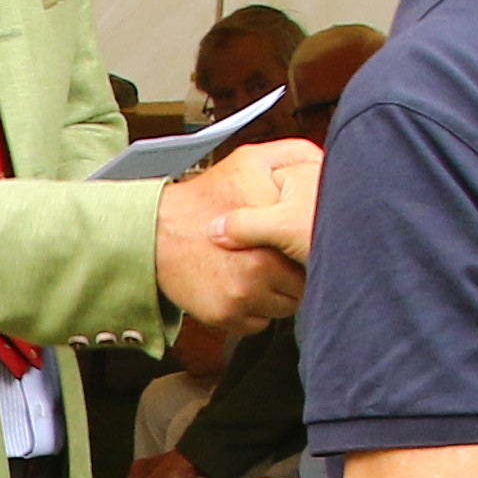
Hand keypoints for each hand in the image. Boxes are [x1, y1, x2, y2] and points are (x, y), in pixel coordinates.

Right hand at [154, 139, 319, 328]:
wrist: (153, 231)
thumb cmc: (202, 198)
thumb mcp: (248, 161)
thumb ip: (292, 156)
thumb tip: (324, 162)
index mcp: (271, 227)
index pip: (316, 248)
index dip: (309, 243)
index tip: (298, 240)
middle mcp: (260, 264)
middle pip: (305, 281)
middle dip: (294, 270)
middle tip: (274, 256)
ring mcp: (243, 293)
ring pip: (286, 306)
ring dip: (277, 293)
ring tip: (255, 271)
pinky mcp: (227, 315)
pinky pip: (260, 322)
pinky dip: (254, 310)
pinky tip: (239, 287)